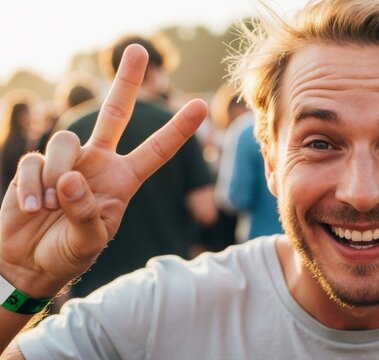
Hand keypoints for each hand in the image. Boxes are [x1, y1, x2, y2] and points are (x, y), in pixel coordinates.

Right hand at [0, 44, 207, 297]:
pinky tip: (32, 208)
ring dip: (57, 175)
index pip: (156, 151)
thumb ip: (86, 211)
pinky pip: (34, 162)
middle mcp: (99, 164)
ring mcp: (67, 162)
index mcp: (123, 181)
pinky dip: (31, 186)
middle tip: (138, 49)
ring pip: (66, 142)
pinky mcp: (35, 166)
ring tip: (49, 208)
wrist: (29, 264)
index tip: (201, 106)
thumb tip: (69, 178)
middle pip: (114, 114)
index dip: (178, 130)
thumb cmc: (69, 253)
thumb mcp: (90, 240)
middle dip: (126, 82)